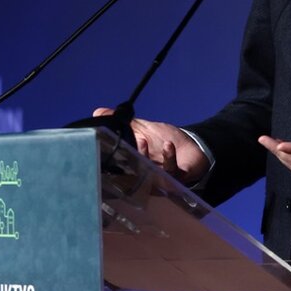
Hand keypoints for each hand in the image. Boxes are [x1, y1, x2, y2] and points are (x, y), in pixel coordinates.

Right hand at [92, 107, 210, 183]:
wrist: (191, 146)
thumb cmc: (165, 140)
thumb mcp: (143, 129)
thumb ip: (124, 123)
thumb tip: (98, 112)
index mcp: (132, 166)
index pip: (116, 165)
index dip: (110, 157)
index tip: (105, 144)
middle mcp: (143, 176)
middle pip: (130, 172)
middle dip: (125, 159)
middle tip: (121, 143)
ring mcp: (160, 178)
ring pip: (148, 174)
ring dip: (144, 156)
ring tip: (142, 140)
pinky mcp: (177, 178)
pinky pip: (171, 172)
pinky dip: (168, 158)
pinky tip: (168, 145)